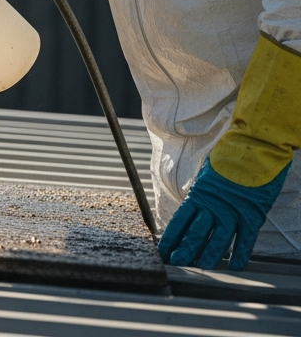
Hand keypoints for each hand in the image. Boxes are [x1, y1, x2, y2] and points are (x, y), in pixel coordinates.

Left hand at [157, 157, 290, 269]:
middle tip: (177, 263)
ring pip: (219, 239)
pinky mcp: (253, 215)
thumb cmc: (228, 158)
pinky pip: (246, 238)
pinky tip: (236, 266)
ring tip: (201, 268)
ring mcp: (233, 211)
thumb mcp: (206, 175)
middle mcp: (213, 206)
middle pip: (196, 233)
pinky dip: (241, 253)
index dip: (171, 237)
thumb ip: (201, 194)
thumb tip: (193, 209)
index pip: (180, 221)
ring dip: (209, 255)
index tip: (163, 249)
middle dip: (185, 250)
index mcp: (198, 195)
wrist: (254, 147)